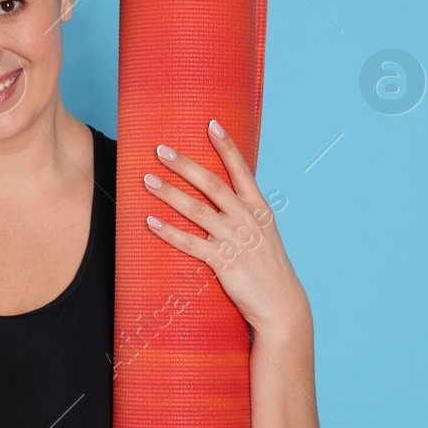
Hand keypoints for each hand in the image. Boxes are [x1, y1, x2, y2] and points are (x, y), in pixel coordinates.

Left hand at [143, 119, 306, 332]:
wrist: (280, 303)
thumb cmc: (268, 267)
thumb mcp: (263, 233)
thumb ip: (245, 213)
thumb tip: (223, 196)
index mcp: (259, 209)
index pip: (241, 170)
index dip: (226, 146)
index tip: (211, 124)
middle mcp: (246, 220)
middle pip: (212, 184)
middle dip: (184, 165)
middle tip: (161, 150)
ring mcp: (234, 240)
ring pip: (196, 210)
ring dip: (169, 193)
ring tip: (147, 180)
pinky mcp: (223, 263)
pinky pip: (190, 244)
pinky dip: (169, 232)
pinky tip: (150, 222)